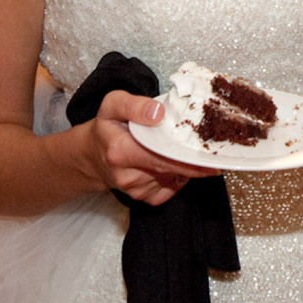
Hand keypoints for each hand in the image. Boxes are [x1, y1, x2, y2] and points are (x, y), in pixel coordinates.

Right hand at [84, 90, 217, 205]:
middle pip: (171, 169)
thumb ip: (134, 105)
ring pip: (173, 178)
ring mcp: (135, 189)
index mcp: (121, 151)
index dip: (188, 160)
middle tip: (212, 152)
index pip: (161, 158)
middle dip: (193, 162)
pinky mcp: (141, 197)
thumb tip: (158, 113)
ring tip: (187, 149)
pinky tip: (174, 162)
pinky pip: (169, 189)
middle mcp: (127, 175)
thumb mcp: (113, 105)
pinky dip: (178, 176)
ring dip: (185, 166)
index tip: (210, 159)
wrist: (89, 156)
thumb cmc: (106, 127)